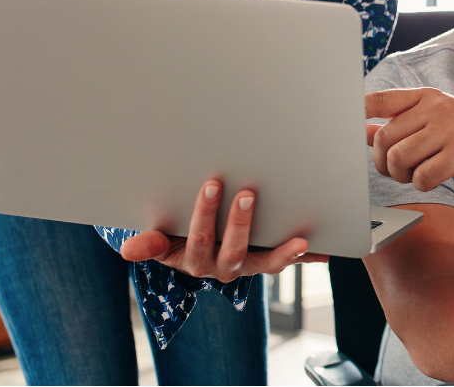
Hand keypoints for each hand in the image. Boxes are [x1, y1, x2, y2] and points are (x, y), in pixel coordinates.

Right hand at [120, 180, 327, 280]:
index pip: (198, 238)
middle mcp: (224, 268)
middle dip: (240, 223)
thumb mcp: (165, 241)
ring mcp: (249, 266)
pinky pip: (288, 262)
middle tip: (248, 194)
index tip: (212, 185)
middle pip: (233, 250)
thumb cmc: (181, 237)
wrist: (200, 253)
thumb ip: (152, 242)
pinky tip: (325, 248)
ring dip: (284, 253)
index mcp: (195, 260)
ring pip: (266, 264)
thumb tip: (127, 249)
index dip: (205, 214)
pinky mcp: (267, 261)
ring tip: (302, 241)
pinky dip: (307, 256)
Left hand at [366, 88, 453, 192]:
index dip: (357, 110)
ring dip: (400, 174)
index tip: (342, 121)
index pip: (381, 99)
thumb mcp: (437, 121)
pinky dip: (421, 184)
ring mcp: (449, 131)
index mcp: (426, 97)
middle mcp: (435, 109)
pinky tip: (431, 180)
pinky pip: (422, 176)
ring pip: (399, 157)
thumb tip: (364, 131)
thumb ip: (402, 124)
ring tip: (412, 175)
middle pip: (385, 137)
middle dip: (381, 160)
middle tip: (392, 170)